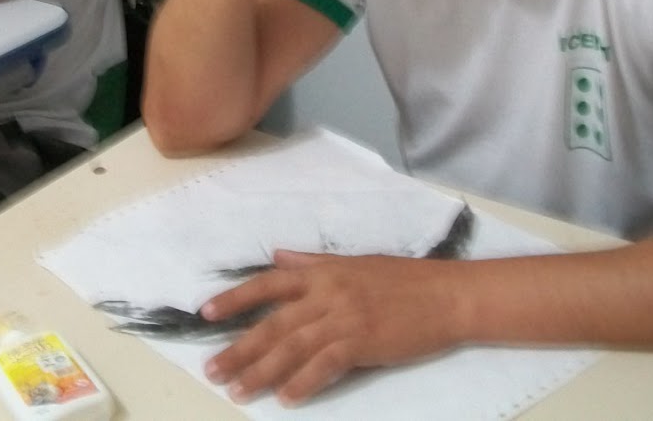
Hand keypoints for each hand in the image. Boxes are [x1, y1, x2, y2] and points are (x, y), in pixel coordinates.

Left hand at [201, 250, 462, 405]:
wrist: (446, 295)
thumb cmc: (403, 279)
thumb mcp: (352, 263)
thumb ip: (310, 263)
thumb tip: (277, 256)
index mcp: (320, 272)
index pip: (267, 284)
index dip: (234, 299)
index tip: (206, 313)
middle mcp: (326, 293)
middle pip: (272, 324)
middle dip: (239, 348)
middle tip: (213, 369)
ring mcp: (343, 318)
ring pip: (292, 347)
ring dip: (261, 371)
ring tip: (238, 389)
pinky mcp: (362, 342)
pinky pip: (325, 365)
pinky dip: (303, 382)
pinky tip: (285, 397)